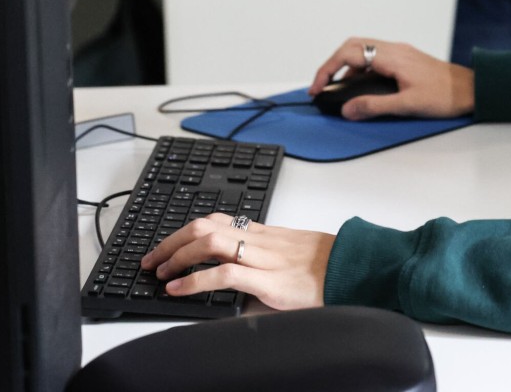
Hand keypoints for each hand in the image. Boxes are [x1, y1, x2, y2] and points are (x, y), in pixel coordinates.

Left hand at [141, 212, 333, 310]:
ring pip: (209, 241)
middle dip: (171, 240)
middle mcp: (261, 240)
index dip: (186, 231)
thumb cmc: (330, 266)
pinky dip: (195, 281)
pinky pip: (224, 274)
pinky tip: (178, 289)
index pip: (217, 220)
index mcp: (266, 233)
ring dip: (176, 255)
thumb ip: (269, 256)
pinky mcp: (270, 281)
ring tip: (161, 272)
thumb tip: (243, 269)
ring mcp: (264, 258)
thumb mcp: (295, 254)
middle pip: (205, 225)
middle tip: (152, 259)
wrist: (357, 270)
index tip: (167, 245)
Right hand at [311, 37, 474, 119]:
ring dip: (346, 66)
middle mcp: (394, 49)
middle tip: (322, 85)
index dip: (327, 70)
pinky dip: (361, 68)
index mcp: (392, 57)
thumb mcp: (407, 105)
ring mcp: (400, 53)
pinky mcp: (405, 59)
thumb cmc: (446, 96)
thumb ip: (375, 106)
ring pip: (363, 50)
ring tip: (339, 88)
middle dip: (332, 64)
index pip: (349, 54)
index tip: (317, 87)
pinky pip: (375, 57)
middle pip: (352, 46)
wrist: (472, 89)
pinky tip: (362, 87)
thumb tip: (348, 108)